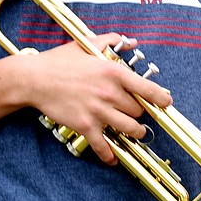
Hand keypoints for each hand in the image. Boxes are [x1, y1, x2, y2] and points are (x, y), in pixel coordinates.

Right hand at [20, 34, 171, 162]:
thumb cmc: (59, 61)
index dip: (162, 98)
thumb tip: (130, 41)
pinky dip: (110, 155)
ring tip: (136, 131)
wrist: (34, 79)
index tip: (166, 103)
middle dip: (140, 113)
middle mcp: (109, 93)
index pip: (148, 89)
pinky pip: (103, 146)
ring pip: (129, 129)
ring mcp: (98, 111)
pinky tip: (113, 159)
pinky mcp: (85, 125)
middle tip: (137, 112)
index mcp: (113, 72)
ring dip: (135, 132)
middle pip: (139, 111)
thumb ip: (111, 41)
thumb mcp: (87, 44)